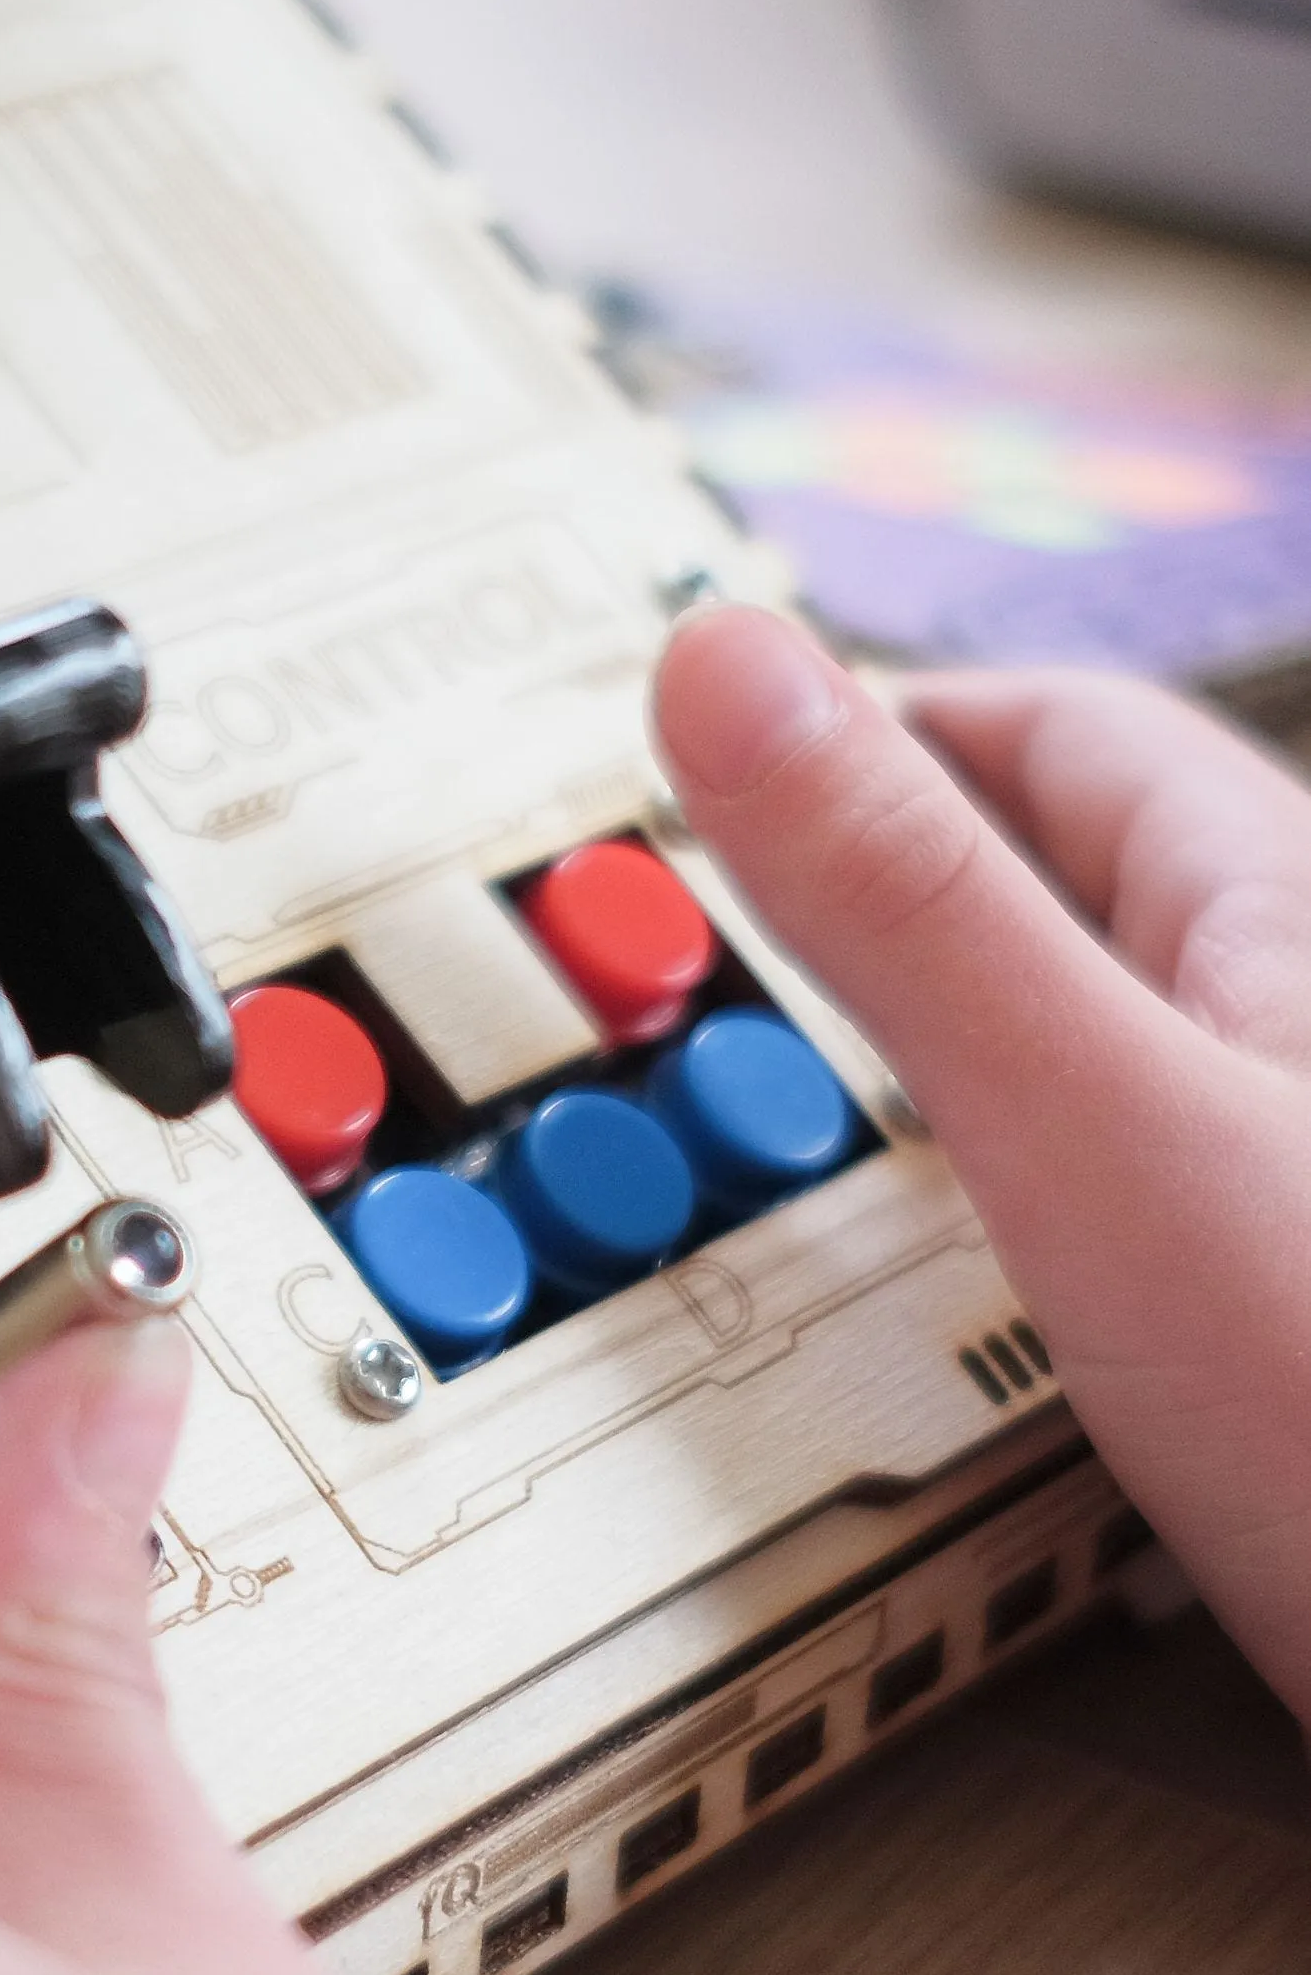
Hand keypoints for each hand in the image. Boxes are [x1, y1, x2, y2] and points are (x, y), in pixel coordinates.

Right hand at [656, 608, 1310, 1726]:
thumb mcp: (1103, 1132)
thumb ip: (906, 900)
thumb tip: (721, 658)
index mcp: (1289, 915)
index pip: (1063, 738)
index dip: (887, 721)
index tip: (727, 757)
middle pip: (1089, 898)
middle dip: (905, 900)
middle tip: (731, 941)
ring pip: (1117, 1073)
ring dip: (969, 1079)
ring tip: (820, 1119)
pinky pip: (1150, 1229)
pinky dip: (1038, 1235)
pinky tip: (992, 1316)